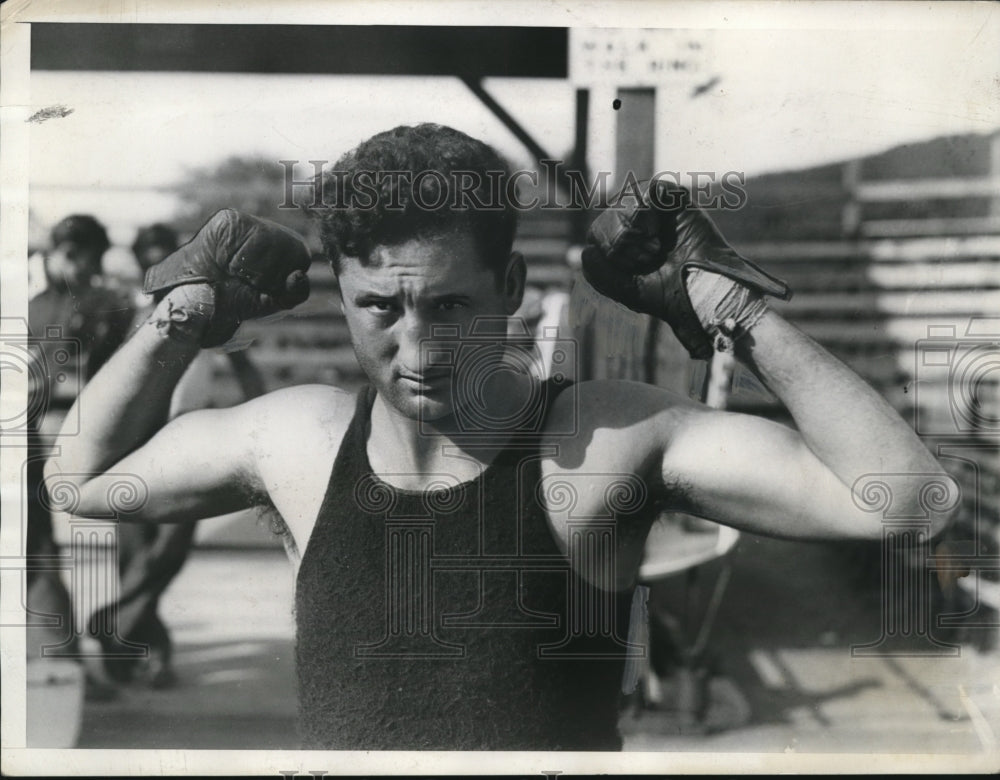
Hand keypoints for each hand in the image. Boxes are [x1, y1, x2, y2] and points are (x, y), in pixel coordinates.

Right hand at [142, 209, 310, 346]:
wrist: (201, 302)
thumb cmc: (237, 300)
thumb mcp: (273, 302)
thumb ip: (295, 293)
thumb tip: (298, 276)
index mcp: (284, 248)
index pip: (299, 257)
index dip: (282, 279)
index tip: (261, 287)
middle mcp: (269, 231)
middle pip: (290, 247)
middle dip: (269, 274)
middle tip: (245, 280)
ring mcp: (248, 221)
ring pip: (273, 241)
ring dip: (253, 267)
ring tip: (234, 271)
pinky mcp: (229, 219)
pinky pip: (249, 235)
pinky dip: (238, 256)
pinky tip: (226, 261)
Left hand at [581, 180, 790, 358]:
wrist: (700, 290)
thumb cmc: (668, 294)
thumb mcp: (626, 290)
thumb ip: (599, 275)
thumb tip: (583, 250)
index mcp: (625, 247)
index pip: (596, 233)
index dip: (605, 247)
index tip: (628, 266)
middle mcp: (638, 227)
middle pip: (607, 216)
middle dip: (619, 241)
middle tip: (644, 258)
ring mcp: (657, 212)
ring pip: (625, 200)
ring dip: (632, 228)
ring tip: (654, 247)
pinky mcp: (677, 200)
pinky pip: (650, 189)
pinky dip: (647, 210)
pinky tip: (657, 231)